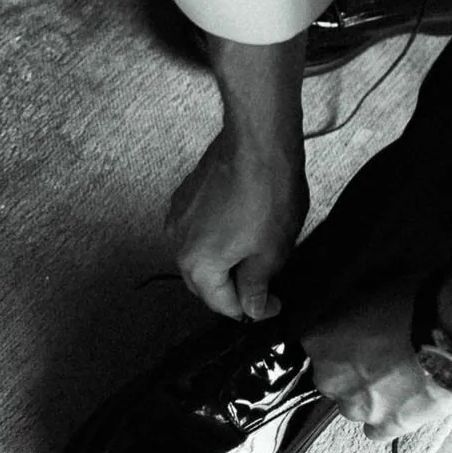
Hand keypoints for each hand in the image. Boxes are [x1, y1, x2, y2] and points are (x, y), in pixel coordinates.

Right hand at [167, 126, 308, 320]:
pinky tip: (240, 227)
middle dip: (232, 289)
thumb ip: (256, 287)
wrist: (257, 142)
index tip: (273, 304)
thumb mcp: (270, 252)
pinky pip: (198, 229)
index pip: (222, 304)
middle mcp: (178, 243)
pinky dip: (216, 237)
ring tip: (254, 254)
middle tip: (264, 286)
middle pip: (204, 282)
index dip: (251, 310)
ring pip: (200, 254)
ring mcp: (178, 216)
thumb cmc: (267, 194)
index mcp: (197, 265)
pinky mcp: (185, 195)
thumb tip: (252, 309)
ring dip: (223, 262)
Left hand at [304, 247, 451, 439]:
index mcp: (320, 342)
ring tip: (401, 378)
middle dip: (351, 371)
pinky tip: (406, 402)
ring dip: (370, 395)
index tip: (359, 338)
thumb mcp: (370, 290)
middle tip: (382, 357)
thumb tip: (349, 316)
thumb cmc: (414, 301)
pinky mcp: (389, 426)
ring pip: (354, 405)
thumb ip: (348, 311)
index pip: (318, 345)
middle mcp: (331, 378)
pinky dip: (388, 418)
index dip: (341, 341)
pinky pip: (377, 430)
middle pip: (332, 378)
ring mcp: (359, 406)